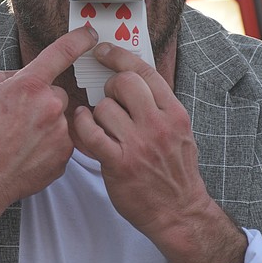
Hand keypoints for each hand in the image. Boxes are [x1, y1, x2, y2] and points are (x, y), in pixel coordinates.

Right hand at [0, 26, 97, 262]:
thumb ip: (6, 78)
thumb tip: (20, 76)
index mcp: (28, 84)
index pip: (61, 52)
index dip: (79, 39)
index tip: (90, 34)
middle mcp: (49, 104)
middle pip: (58, 94)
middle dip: (42, 102)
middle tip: (20, 120)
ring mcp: (60, 132)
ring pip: (61, 119)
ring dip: (46, 125)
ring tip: (21, 141)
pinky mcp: (65, 155)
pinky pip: (62, 142)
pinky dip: (49, 146)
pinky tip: (28, 154)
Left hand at [73, 43, 245, 262]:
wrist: (179, 212)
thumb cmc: (174, 171)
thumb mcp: (178, 131)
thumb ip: (158, 106)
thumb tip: (131, 77)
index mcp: (174, 112)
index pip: (145, 71)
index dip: (119, 55)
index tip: (103, 50)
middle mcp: (158, 124)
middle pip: (123, 83)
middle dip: (109, 86)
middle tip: (107, 100)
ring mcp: (139, 144)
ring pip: (104, 107)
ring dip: (96, 112)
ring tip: (100, 123)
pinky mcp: (119, 163)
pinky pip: (91, 132)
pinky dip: (82, 125)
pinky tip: (83, 126)